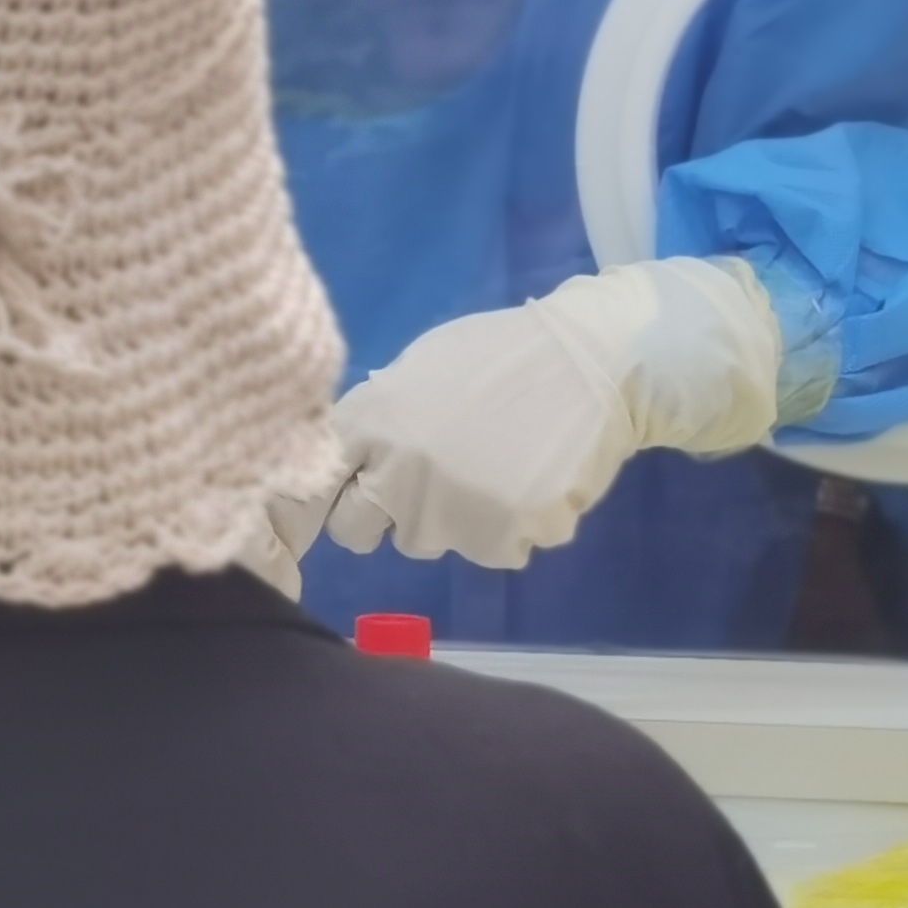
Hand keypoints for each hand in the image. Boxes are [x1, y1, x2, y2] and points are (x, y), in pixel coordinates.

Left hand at [271, 256, 783, 571]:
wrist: (596, 360)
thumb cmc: (506, 357)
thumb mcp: (420, 370)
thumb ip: (377, 416)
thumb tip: (348, 453)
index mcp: (368, 423)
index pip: (310, 489)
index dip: (314, 505)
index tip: (327, 511)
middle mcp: (394, 472)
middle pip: (357, 532)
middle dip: (385, 517)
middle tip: (432, 485)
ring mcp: (446, 508)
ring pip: (426, 542)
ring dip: (455, 521)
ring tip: (498, 466)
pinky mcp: (501, 535)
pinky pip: (496, 551)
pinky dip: (517, 528)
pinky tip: (538, 481)